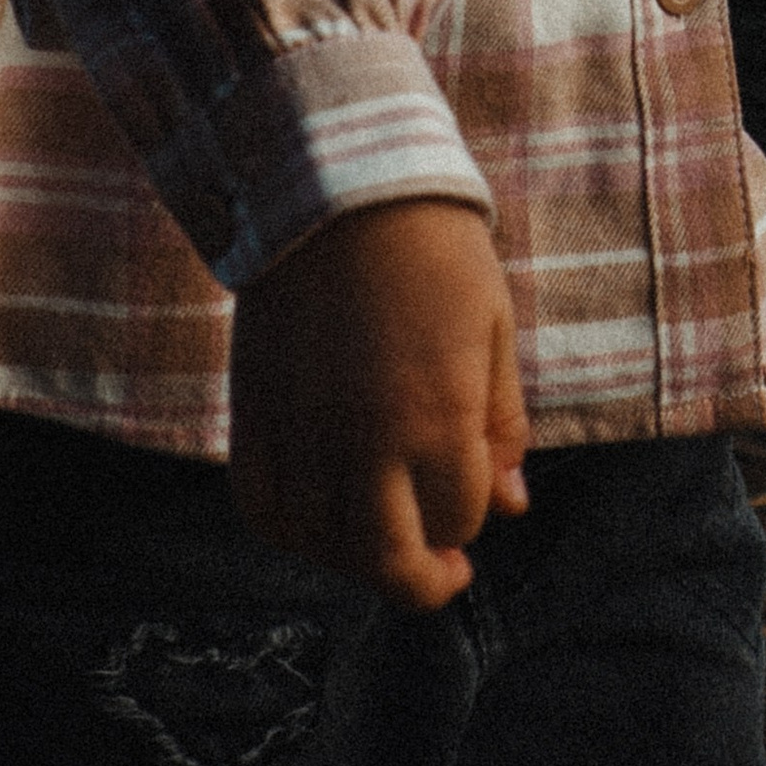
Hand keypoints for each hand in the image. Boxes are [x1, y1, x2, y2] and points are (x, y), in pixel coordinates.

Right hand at [228, 196, 529, 607]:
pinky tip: (319, 516)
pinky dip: (291, 528)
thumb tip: (512, 506)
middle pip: (387, 564)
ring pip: (321, 546)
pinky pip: (261, 507)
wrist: (338, 184)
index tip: (476, 493)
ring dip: (357, 557)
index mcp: (437, 418)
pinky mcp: (253, 414)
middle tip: (440, 572)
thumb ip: (501, 425)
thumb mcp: (492, 330)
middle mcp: (364, 441)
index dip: (472, 517)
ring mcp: (302, 432)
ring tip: (381, 534)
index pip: (458, 521)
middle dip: (422, 581)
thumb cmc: (434, 250)